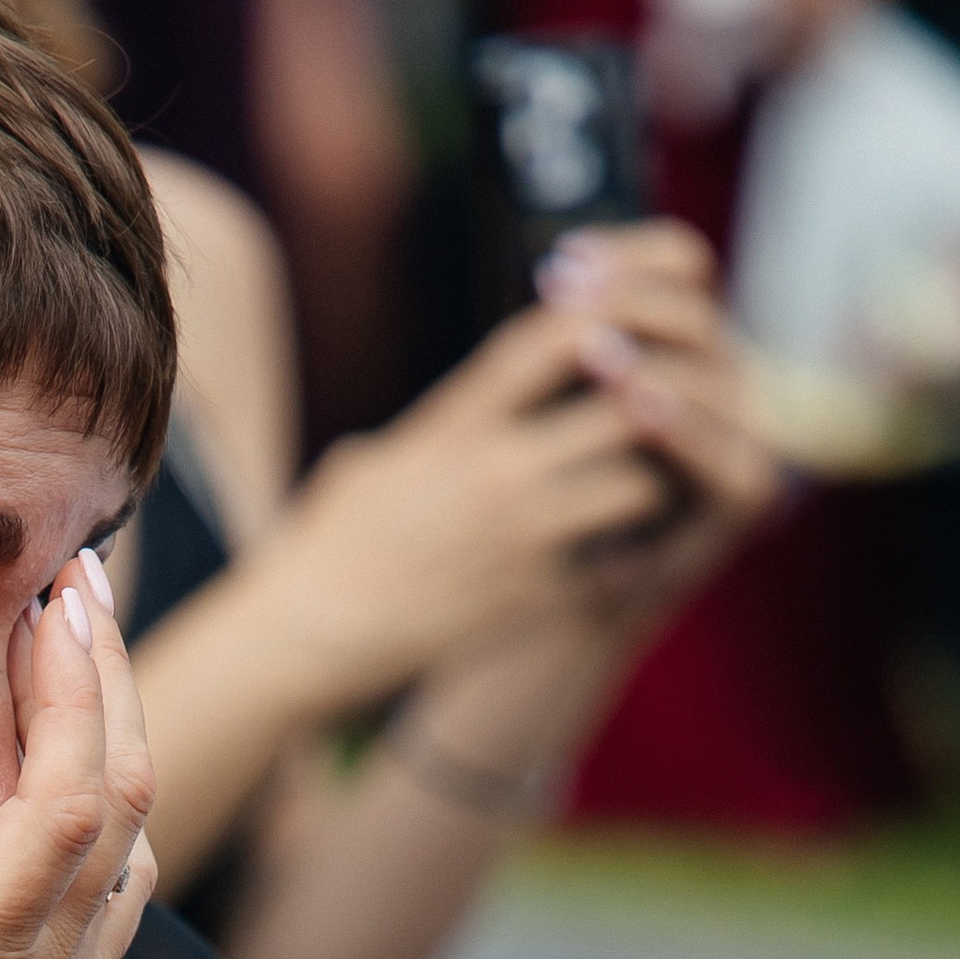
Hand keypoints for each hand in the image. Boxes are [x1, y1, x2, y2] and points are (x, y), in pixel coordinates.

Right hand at [0, 559, 154, 958]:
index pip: (62, 801)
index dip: (74, 691)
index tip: (62, 598)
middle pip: (120, 793)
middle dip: (111, 675)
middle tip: (85, 578)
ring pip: (131, 838)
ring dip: (117, 734)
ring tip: (83, 653)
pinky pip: (117, 890)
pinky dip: (110, 811)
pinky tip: (77, 787)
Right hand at [276, 298, 698, 702]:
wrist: (308, 639)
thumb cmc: (323, 552)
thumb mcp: (365, 468)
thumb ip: (425, 436)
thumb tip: (449, 419)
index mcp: (451, 427)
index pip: (538, 345)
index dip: (591, 319)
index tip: (615, 321)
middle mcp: (492, 472)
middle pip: (618, 409)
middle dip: (644, 410)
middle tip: (650, 422)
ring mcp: (516, 536)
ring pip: (632, 485)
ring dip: (641, 487)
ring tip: (631, 497)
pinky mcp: (528, 597)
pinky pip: (610, 565)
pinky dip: (618, 561)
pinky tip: (607, 563)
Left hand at [533, 222, 789, 635]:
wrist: (526, 617)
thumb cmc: (514, 509)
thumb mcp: (530, 413)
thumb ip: (556, 344)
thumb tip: (556, 263)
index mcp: (672, 349)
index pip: (677, 271)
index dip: (628, 258)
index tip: (558, 263)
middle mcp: (715, 387)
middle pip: (699, 314)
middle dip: (633, 298)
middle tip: (565, 297)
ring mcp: (736, 442)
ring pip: (724, 376)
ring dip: (659, 356)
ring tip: (594, 352)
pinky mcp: (742, 504)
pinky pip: (737, 456)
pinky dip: (691, 428)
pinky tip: (638, 407)